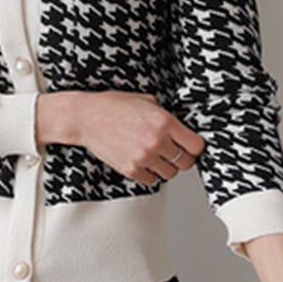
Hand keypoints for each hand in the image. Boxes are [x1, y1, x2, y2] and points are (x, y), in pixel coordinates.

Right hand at [36, 90, 205, 184]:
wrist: (86, 118)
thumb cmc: (113, 107)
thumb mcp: (146, 101)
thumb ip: (166, 116)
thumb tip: (181, 129)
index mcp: (164, 122)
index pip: (196, 145)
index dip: (194, 146)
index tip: (189, 145)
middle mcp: (156, 142)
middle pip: (186, 163)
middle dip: (182, 158)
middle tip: (174, 153)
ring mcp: (143, 158)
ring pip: (170, 174)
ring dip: (166, 167)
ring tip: (156, 156)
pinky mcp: (131, 169)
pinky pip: (152, 180)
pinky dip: (150, 174)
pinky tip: (143, 162)